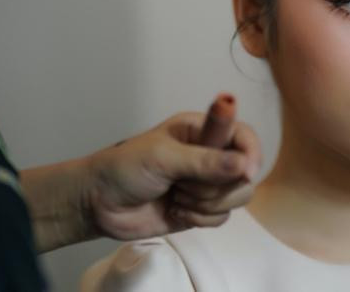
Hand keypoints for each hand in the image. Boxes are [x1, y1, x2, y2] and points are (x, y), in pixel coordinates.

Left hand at [86, 111, 261, 240]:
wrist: (99, 203)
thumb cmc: (125, 168)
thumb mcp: (164, 158)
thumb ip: (205, 161)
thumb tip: (243, 165)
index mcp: (201, 130)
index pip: (243, 136)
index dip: (250, 153)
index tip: (245, 171)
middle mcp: (209, 154)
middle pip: (245, 173)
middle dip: (216, 186)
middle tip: (183, 184)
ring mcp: (206, 183)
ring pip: (237, 197)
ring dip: (207, 203)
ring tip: (178, 197)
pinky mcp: (201, 209)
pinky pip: (222, 217)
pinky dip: (200, 218)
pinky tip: (175, 209)